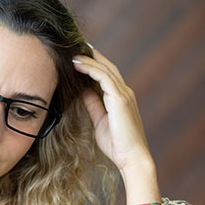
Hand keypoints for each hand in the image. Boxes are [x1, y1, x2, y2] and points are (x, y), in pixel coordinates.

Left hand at [72, 48, 153, 174]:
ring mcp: (124, 95)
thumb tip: (84, 91)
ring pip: (105, 69)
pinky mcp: (120, 100)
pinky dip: (91, 69)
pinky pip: (104, 78)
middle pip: (107, 67)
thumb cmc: (117, 145)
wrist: (132, 158)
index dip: (94, 63)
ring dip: (88, 60)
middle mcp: (124, 93)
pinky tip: (78, 65)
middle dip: (92, 55)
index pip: (107, 74)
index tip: (79, 56)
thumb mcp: (100, 121)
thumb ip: (94, 105)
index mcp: (120, 98)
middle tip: (76, 46)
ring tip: (73, 53)